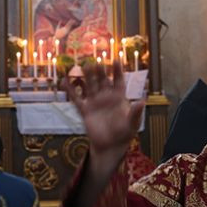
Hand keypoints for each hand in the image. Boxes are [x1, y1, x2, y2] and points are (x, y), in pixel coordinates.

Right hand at [67, 60, 144, 206]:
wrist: (110, 145)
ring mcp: (95, 102)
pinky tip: (64, 80)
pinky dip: (71, 90)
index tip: (115, 60)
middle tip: (96, 61)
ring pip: (90, 86)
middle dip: (99, 71)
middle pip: (102, 80)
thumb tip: (142, 101)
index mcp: (119, 97)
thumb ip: (136, 113)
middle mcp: (106, 96)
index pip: (118, 81)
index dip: (117, 71)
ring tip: (83, 65)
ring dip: (86, 76)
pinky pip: (77, 98)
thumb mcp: (132, 124)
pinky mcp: (85, 110)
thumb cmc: (124, 133)